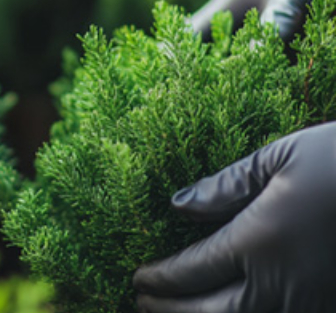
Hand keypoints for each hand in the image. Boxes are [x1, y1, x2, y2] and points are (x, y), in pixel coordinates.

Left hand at [133, 122, 335, 311]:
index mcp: (263, 239)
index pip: (194, 269)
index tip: (139, 276)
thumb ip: (227, 184)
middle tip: (143, 301)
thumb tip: (179, 205)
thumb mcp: (282, 157)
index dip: (161, 278)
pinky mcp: (331, 306)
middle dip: (170, 311)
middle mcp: (283, 282)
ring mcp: (311, 303)